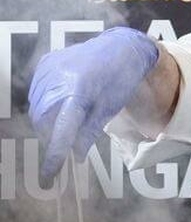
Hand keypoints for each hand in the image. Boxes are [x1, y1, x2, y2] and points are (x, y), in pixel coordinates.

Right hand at [29, 27, 158, 179]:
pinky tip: (63, 98)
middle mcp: (59, 78)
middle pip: (44, 121)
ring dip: (48, 119)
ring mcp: (49, 68)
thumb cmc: (120, 79)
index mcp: (79, 91)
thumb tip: (75, 156)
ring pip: (37, 108)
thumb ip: (89, 131)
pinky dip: (46, 102)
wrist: (121, 47)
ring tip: (69, 115)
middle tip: (67, 140)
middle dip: (53, 135)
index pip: (62, 130)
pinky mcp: (46, 62)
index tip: (49, 175)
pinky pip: (37, 91)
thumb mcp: (110, 108)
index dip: (55, 154)